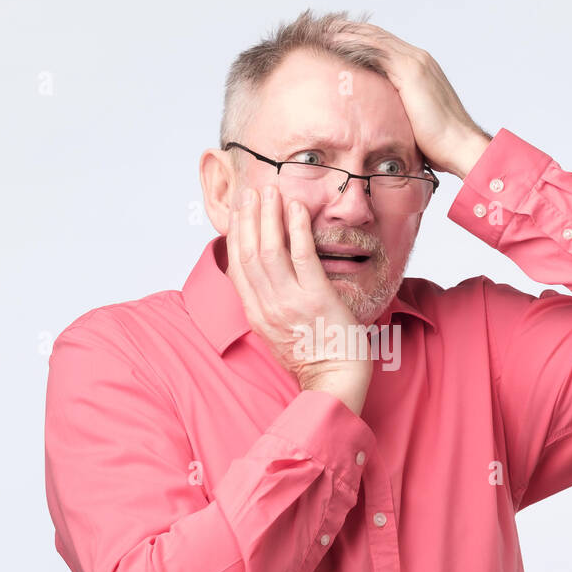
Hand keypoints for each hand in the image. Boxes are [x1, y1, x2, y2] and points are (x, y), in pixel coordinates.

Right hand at [225, 183, 371, 414]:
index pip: (238, 267)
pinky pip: (302, 256)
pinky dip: (296, 228)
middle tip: (251, 191)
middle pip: (249, 253)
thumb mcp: (277, 332)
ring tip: (270, 191)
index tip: (240, 212)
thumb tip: (263, 280)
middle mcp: (268, 307)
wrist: (335, 380)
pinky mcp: (316, 299)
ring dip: (268, 216)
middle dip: (248, 218)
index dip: (237, 235)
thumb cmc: (313, 357)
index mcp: (256, 314)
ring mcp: (291, 303)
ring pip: (270, 250)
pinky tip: (296, 208)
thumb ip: (267, 305)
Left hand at [329, 21, 492, 179]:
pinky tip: (336, 44)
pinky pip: (377, 51)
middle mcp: (418, 59)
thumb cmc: (440, 143)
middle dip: (350, 30)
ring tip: (324, 32)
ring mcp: (415, 62)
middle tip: (324, 28)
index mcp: (420, 68)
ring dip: (348, 33)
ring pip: (375, 38)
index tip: (338, 40)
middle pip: (378, 36)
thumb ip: (396, 111)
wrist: (460, 146)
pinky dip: (355, 45)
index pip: (385, 46)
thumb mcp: (412, 121)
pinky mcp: (410, 71)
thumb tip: (379, 122)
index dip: (361, 40)